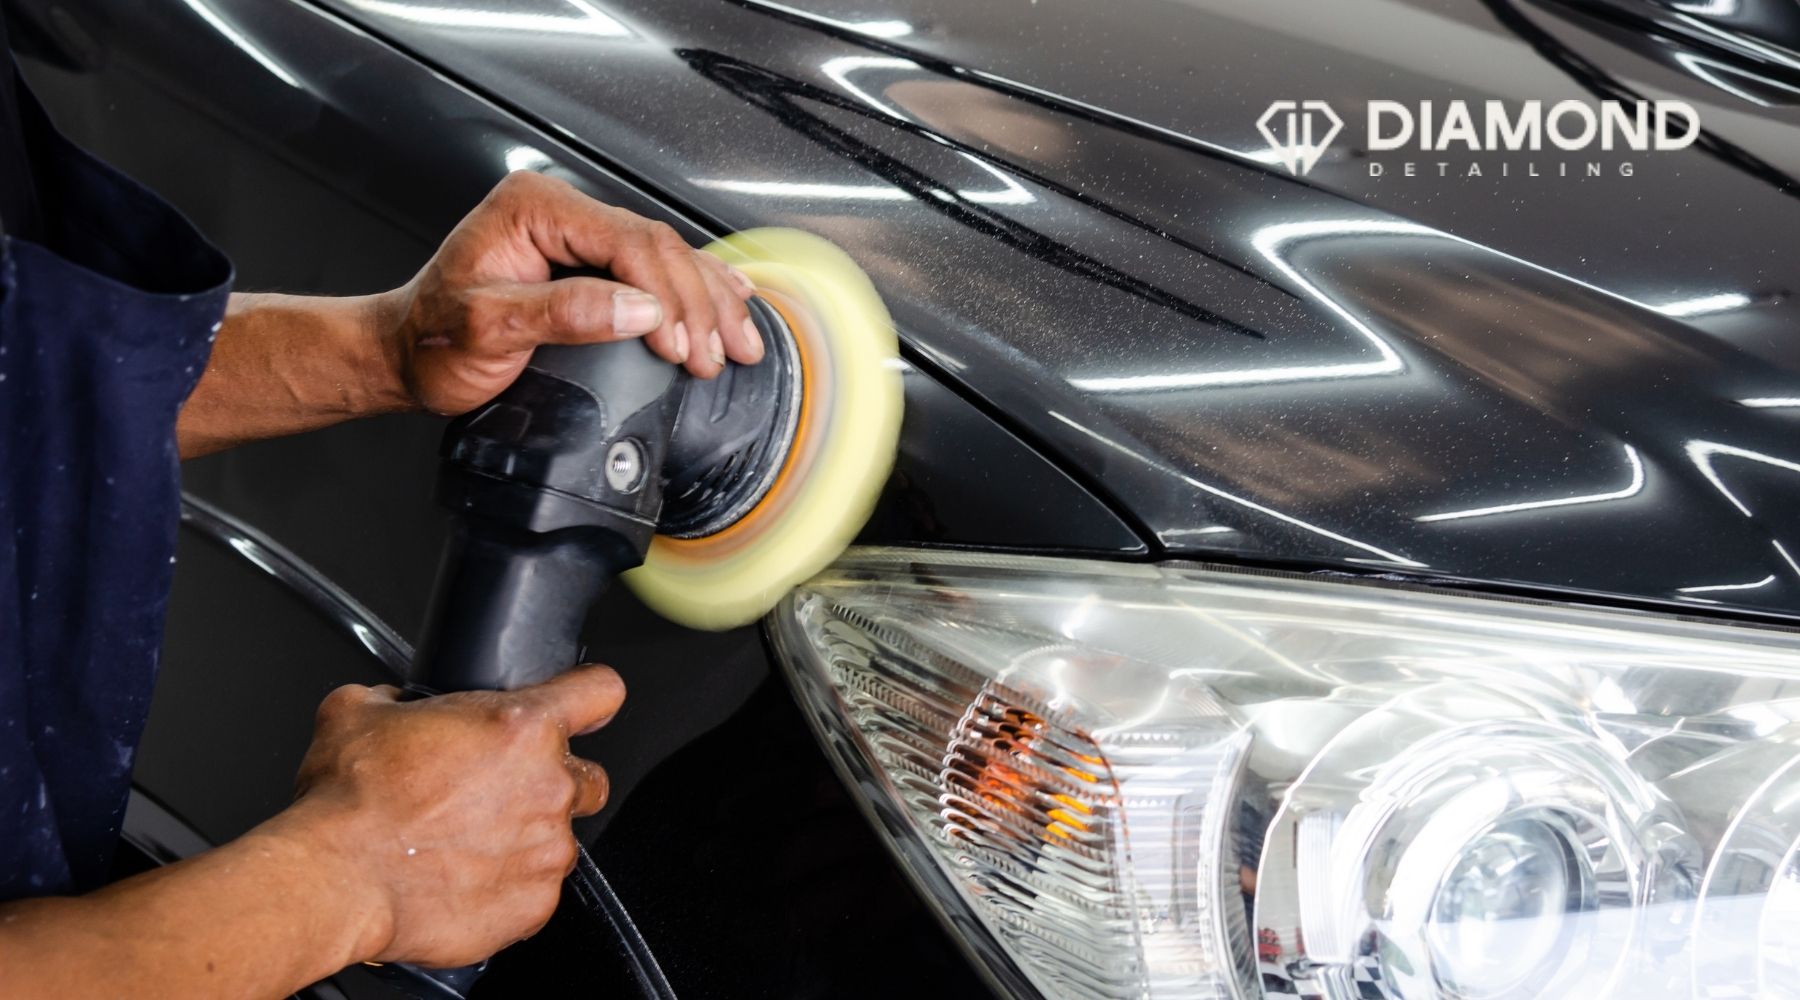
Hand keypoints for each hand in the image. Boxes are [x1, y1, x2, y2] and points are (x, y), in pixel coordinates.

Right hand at [283, 665, 624, 967]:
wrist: (334, 878)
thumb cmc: (350, 802)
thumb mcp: (358, 712)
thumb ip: (395, 698)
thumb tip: (394, 703)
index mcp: (521, 726)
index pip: (600, 692)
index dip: (590, 696)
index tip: (585, 707)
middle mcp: (548, 785)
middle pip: (587, 775)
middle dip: (552, 781)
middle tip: (498, 793)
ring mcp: (548, 848)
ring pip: (561, 836)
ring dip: (527, 837)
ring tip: (469, 843)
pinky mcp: (535, 904)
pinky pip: (538, 889)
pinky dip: (510, 885)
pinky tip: (464, 878)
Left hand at [379, 171, 761, 414]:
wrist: (405, 356)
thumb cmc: (432, 342)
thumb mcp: (489, 330)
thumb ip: (565, 314)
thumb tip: (640, 309)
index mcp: (534, 209)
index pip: (627, 242)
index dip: (668, 296)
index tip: (684, 347)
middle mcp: (558, 210)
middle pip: (656, 246)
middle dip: (700, 304)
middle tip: (723, 354)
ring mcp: (575, 232)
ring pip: (665, 255)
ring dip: (709, 300)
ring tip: (741, 339)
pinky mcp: (585, 259)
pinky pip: (653, 266)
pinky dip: (694, 290)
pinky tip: (728, 300)